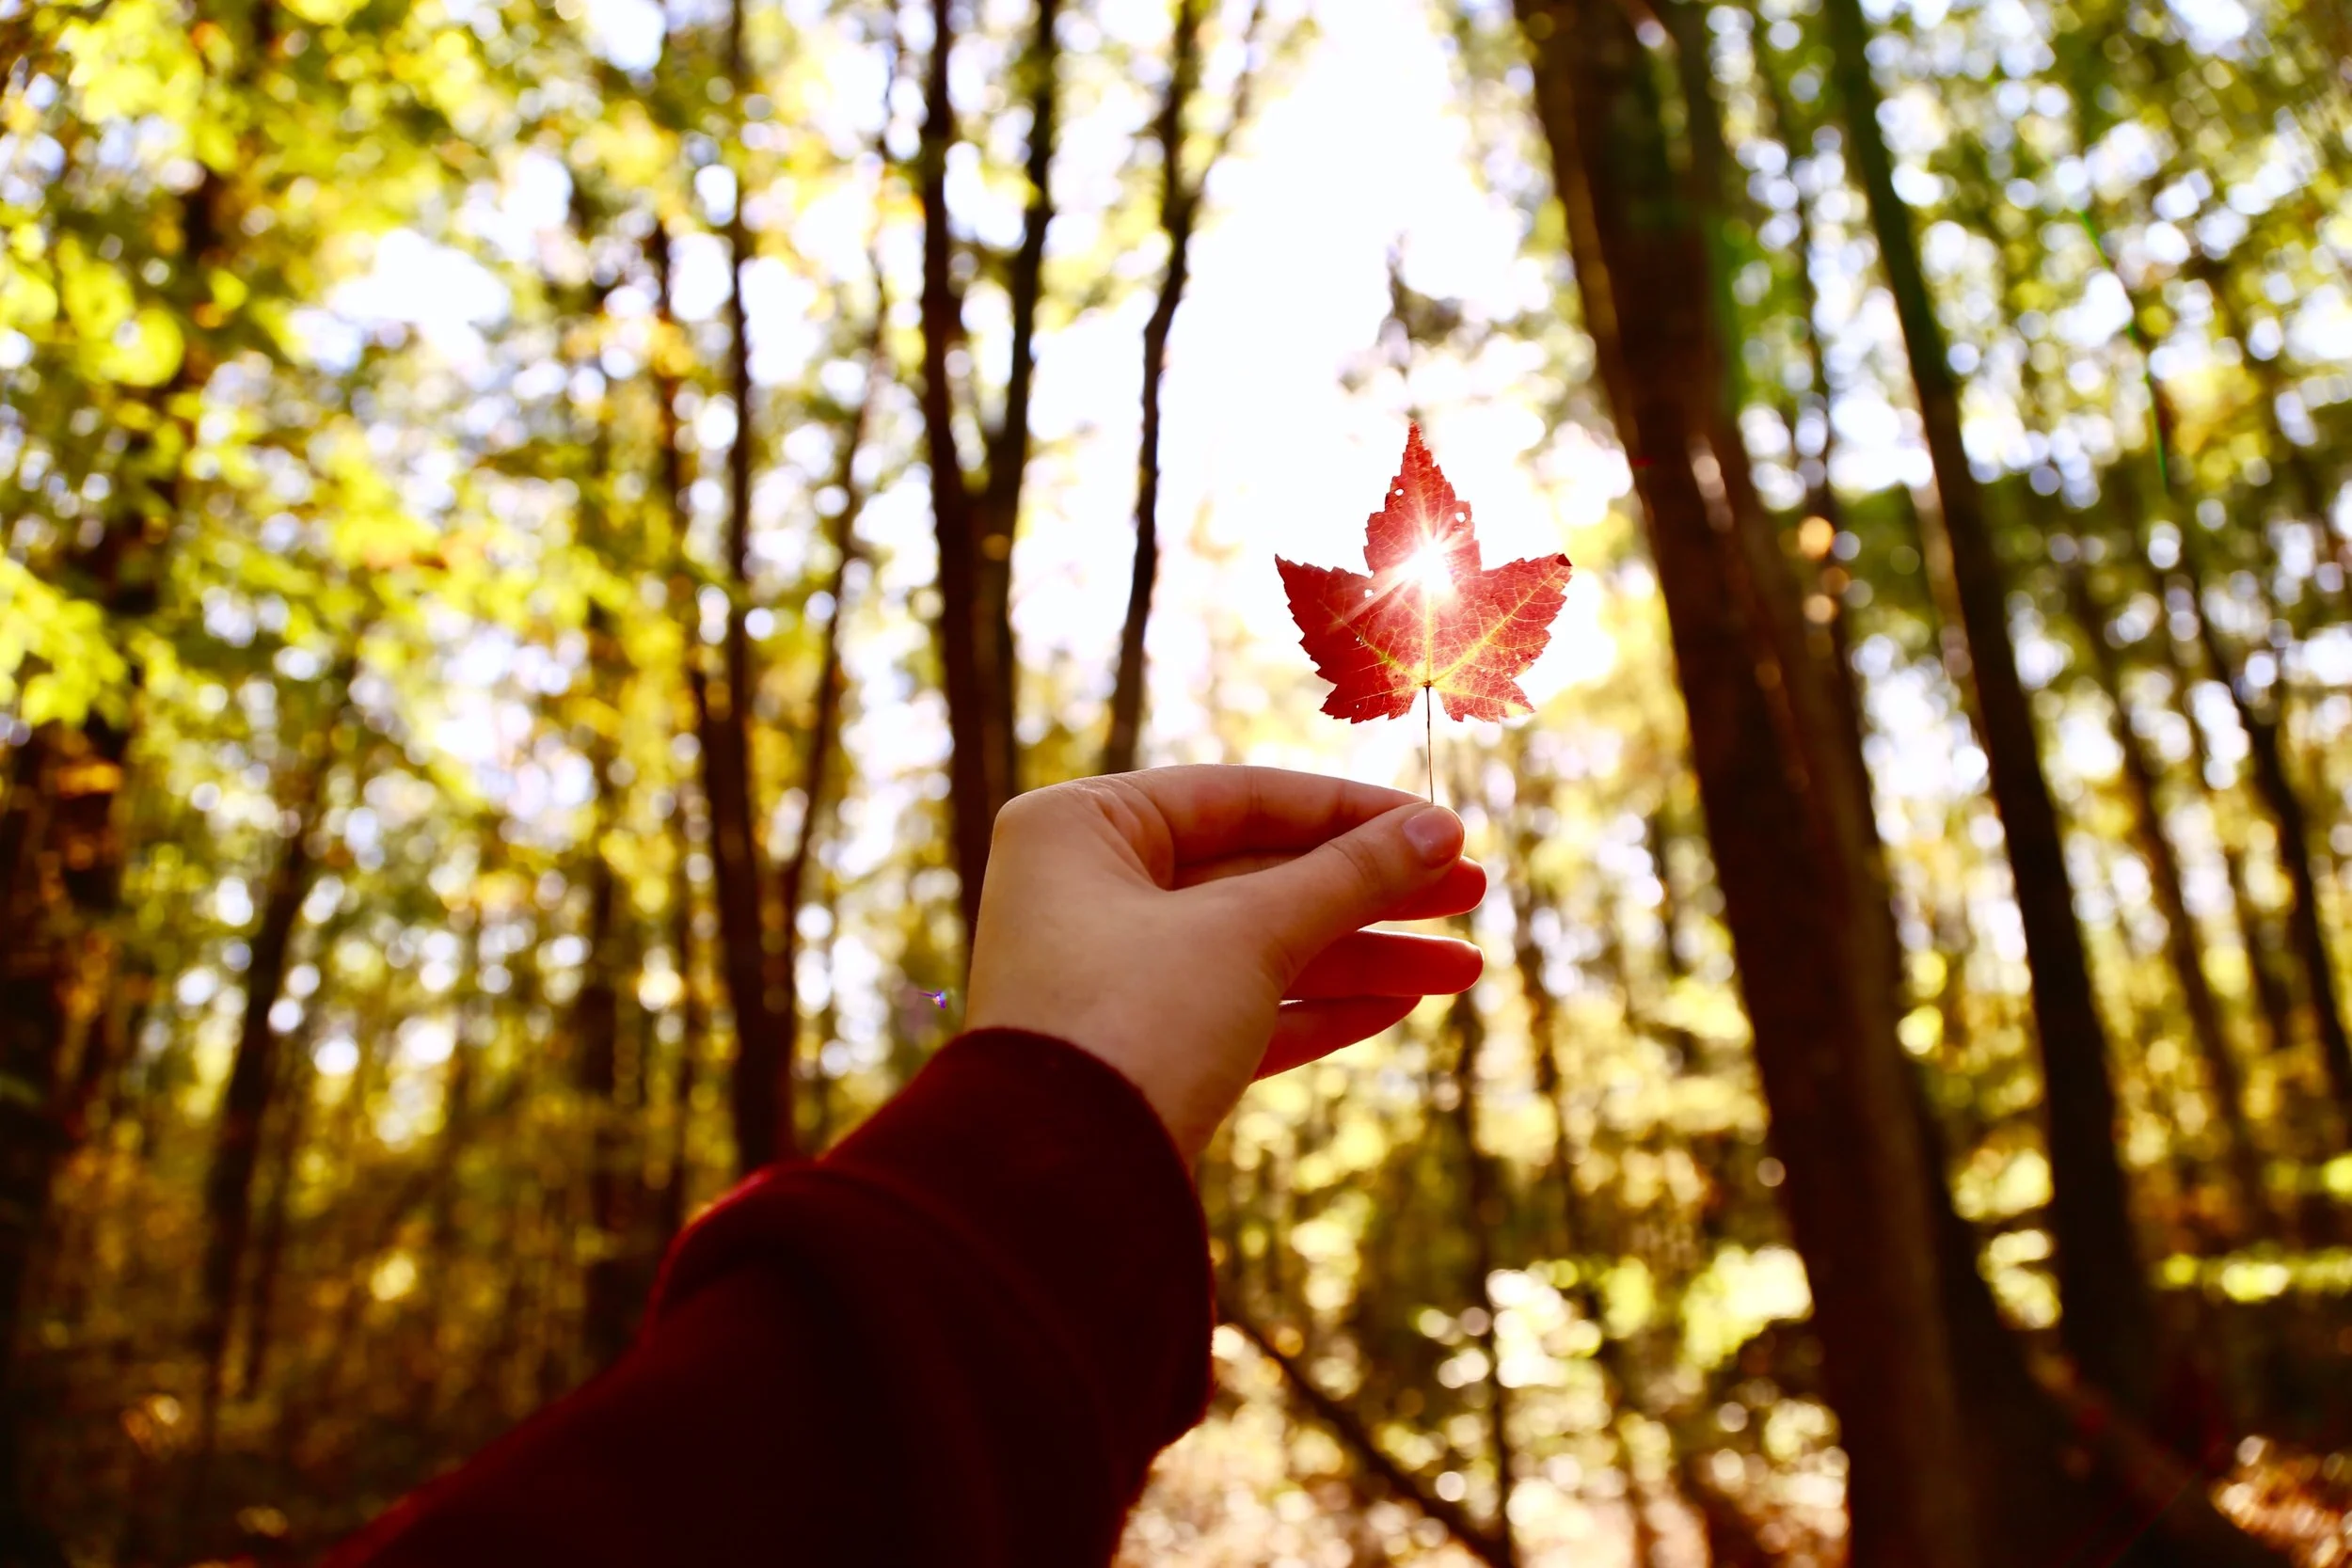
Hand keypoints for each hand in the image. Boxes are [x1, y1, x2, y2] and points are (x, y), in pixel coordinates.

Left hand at [965, 765, 1486, 1162]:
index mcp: (1082, 829)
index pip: (1239, 797)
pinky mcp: (1138, 1054)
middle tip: (1472, 894)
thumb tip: (1437, 832)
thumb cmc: (1131, 1022)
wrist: (1059, 1188)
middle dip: (1369, 892)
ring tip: (1464, 969)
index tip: (1444, 828)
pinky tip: (1403, 1005)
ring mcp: (1110, 977)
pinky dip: (1318, 1009)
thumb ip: (1347, 877)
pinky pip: (1241, 1012)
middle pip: (1257, 874)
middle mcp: (1085, 892)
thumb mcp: (1248, 933)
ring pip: (1258, 949)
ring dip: (1363, 958)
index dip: (1351, 814)